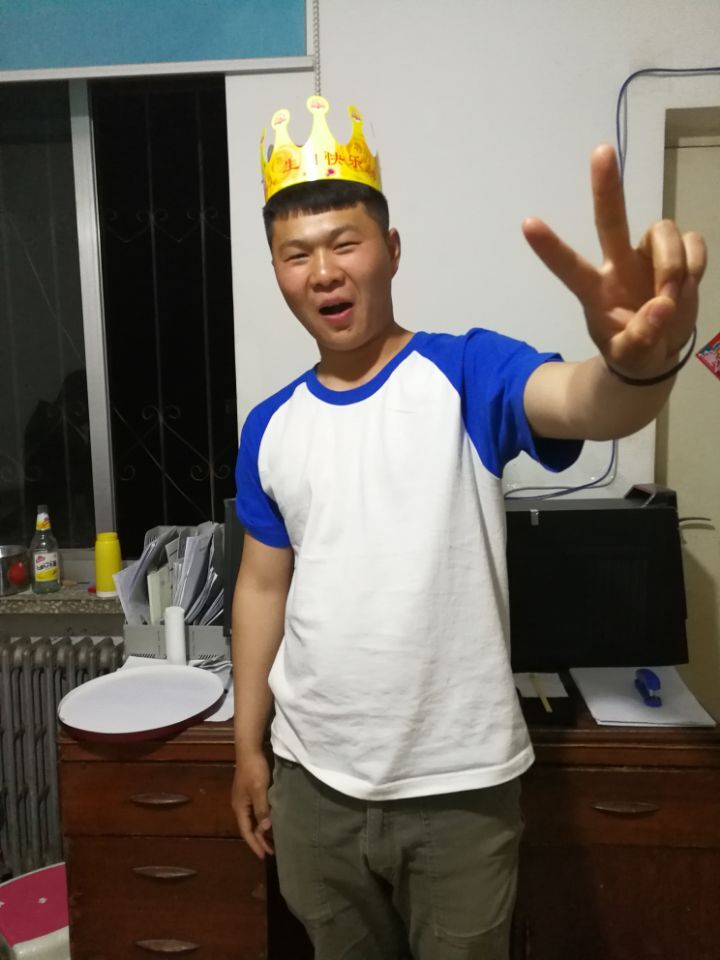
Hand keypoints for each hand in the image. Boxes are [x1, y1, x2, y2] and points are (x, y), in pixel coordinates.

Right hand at [232, 752, 273, 858]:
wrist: (249, 750)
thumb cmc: (254, 770)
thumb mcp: (259, 791)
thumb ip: (262, 810)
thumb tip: (265, 829)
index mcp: (239, 807)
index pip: (246, 831)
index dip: (255, 844)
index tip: (263, 856)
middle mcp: (239, 805)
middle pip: (248, 828)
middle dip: (258, 840)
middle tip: (270, 852)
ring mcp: (243, 798)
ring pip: (251, 820)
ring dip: (260, 831)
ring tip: (270, 840)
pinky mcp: (248, 792)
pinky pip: (254, 812)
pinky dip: (261, 820)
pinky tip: (268, 820)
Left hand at [522, 144, 706, 379]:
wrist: (659, 353)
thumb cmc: (634, 352)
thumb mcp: (632, 358)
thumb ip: (642, 338)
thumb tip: (662, 305)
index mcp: (596, 291)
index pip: (569, 267)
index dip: (550, 247)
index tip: (527, 224)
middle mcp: (619, 264)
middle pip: (611, 220)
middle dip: (607, 187)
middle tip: (601, 151)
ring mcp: (648, 256)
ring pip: (663, 232)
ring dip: (673, 264)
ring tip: (672, 297)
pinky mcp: (680, 253)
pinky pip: (693, 242)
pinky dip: (696, 262)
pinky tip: (690, 283)